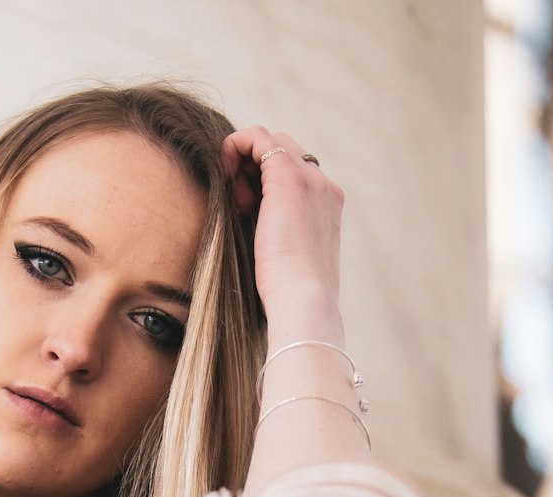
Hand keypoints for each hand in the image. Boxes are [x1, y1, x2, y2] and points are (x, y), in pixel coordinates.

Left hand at [222, 126, 343, 321]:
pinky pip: (257, 137)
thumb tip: (250, 218)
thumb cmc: (288, 293)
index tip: (246, 210)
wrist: (303, 303)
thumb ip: (277, 230)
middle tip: (240, 203)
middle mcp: (324, 186)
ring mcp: (310, 179)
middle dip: (253, 168)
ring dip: (245, 161)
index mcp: (326, 205)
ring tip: (236, 197)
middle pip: (283, 150)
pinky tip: (226, 173)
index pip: (293, 171)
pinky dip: (236, 147)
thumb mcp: (286, 256)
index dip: (261, 181)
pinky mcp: (288, 178)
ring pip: (271, 140)